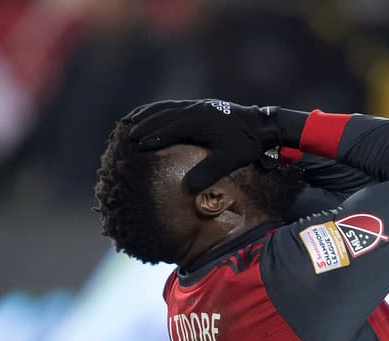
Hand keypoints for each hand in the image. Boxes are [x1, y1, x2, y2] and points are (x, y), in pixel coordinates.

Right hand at [126, 99, 282, 190]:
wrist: (261, 124)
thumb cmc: (246, 144)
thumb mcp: (230, 160)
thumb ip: (210, 172)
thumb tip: (189, 187)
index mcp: (201, 122)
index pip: (172, 129)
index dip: (155, 136)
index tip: (139, 145)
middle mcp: (196, 110)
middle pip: (164, 116)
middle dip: (145, 125)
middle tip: (127, 136)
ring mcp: (196, 106)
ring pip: (165, 108)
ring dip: (146, 114)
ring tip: (128, 122)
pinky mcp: (199, 105)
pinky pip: (172, 105)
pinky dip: (156, 108)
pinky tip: (147, 113)